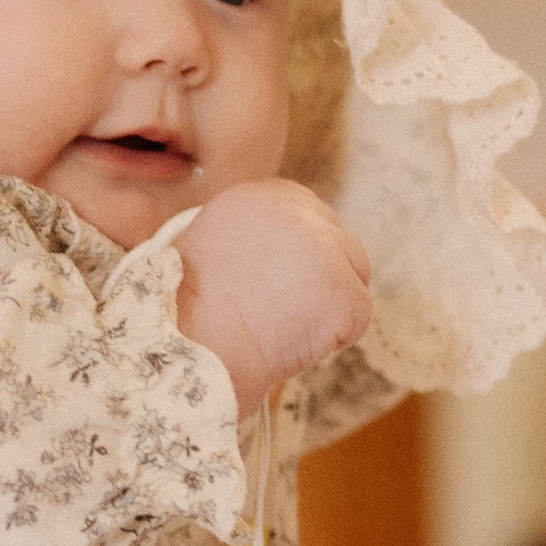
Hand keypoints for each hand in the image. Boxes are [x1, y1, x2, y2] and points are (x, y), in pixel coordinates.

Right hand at [177, 179, 372, 406]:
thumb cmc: (187, 312)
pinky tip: (292, 344)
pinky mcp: (344, 293)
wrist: (190, 349)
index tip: (283, 282)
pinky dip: (334, 339)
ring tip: (282, 328)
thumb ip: (258, 235)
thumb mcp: (213, 245)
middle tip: (284, 313)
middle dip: (323, 279)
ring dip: (329, 306)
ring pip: (355, 276)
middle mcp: (297, 212)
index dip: (302, 255)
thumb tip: (292, 252)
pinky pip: (357, 318)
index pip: (310, 213)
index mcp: (259, 196)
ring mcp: (325, 251)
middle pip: (340, 242)